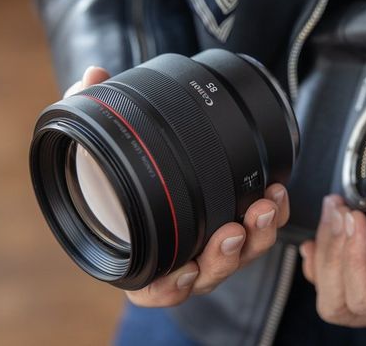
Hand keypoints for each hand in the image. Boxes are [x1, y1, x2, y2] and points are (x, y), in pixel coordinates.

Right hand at [64, 66, 290, 306]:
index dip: (170, 287)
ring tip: (265, 206)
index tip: (184, 270)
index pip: (156, 288)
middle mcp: (181, 256)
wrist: (151, 158)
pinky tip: (275, 195)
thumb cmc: (121, 163)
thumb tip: (92, 77)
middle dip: (227, 256)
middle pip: (208, 275)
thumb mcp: (101, 133)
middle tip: (235, 230)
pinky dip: (272, 218)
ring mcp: (212, 243)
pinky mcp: (241, 223)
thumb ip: (90, 109)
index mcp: (144, 253)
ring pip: (242, 256)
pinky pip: (262, 231)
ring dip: (258, 235)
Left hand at [299, 195, 365, 326]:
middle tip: (342, 211)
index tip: (358, 220)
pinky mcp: (356, 274)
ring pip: (328, 288)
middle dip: (334, 250)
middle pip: (339, 299)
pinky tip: (317, 237)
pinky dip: (316, 257)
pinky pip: (323, 279)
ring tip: (336, 209)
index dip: (355, 261)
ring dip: (326, 244)